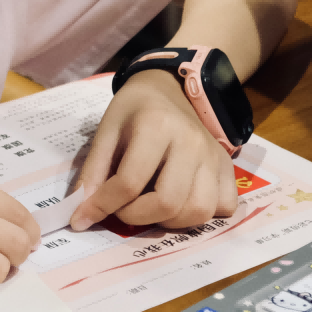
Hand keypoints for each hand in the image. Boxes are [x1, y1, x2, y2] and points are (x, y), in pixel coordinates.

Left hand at [68, 70, 238, 231]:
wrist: (169, 90)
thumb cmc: (133, 111)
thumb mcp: (106, 131)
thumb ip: (93, 172)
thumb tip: (81, 215)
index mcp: (157, 126)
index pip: (130, 182)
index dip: (103, 206)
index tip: (84, 217)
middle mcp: (192, 142)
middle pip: (168, 203)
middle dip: (136, 217)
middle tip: (122, 208)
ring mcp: (215, 156)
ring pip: (198, 212)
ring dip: (168, 221)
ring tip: (150, 206)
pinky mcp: (230, 168)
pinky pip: (223, 207)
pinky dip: (201, 215)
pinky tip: (181, 202)